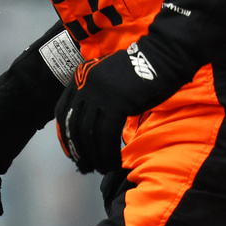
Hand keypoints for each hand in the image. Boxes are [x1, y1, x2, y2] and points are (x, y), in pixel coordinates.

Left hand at [54, 42, 181, 174]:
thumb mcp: (110, 83)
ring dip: (95, 155)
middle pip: (74, 124)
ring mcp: (99, 91)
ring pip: (90, 133)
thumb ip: (97, 100)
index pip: (62, 111)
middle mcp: (84, 83)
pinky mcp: (116, 101)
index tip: (71, 153)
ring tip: (103, 168)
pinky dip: (109, 153)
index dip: (65, 136)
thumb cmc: (141, 72)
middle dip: (79, 150)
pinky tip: (114, 162)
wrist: (163, 57)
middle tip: (86, 167)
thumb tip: (89, 131)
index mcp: (80, 77)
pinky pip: (107, 134)